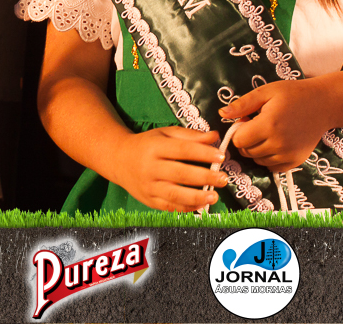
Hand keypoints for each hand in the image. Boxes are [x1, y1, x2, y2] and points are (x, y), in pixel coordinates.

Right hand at [113, 126, 228, 211]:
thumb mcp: (165, 134)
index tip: (221, 156)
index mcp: (154, 147)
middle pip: (180, 174)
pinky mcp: (148, 200)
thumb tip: (215, 136)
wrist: (118, 159)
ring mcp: (148, 186)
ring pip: (174, 194)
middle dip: (204, 177)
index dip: (203, 153)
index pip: (182, 150)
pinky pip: (169, 207)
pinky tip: (201, 205)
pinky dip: (186, 208)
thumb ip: (190, 136)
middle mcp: (150, 167)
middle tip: (223, 178)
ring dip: (196, 197)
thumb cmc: (146, 144)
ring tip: (214, 196)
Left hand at [221, 80, 329, 172]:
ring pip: (258, 160)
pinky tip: (275, 143)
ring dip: (257, 149)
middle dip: (246, 140)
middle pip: (247, 152)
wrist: (323, 104)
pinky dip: (269, 158)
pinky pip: (272, 167)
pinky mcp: (296, 161)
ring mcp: (288, 155)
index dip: (238, 130)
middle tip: (257, 125)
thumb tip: (222, 113)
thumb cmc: (293, 94)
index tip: (247, 120)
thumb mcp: (266, 92)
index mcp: (268, 125)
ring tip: (268, 132)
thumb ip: (242, 104)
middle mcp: (278, 144)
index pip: (239, 140)